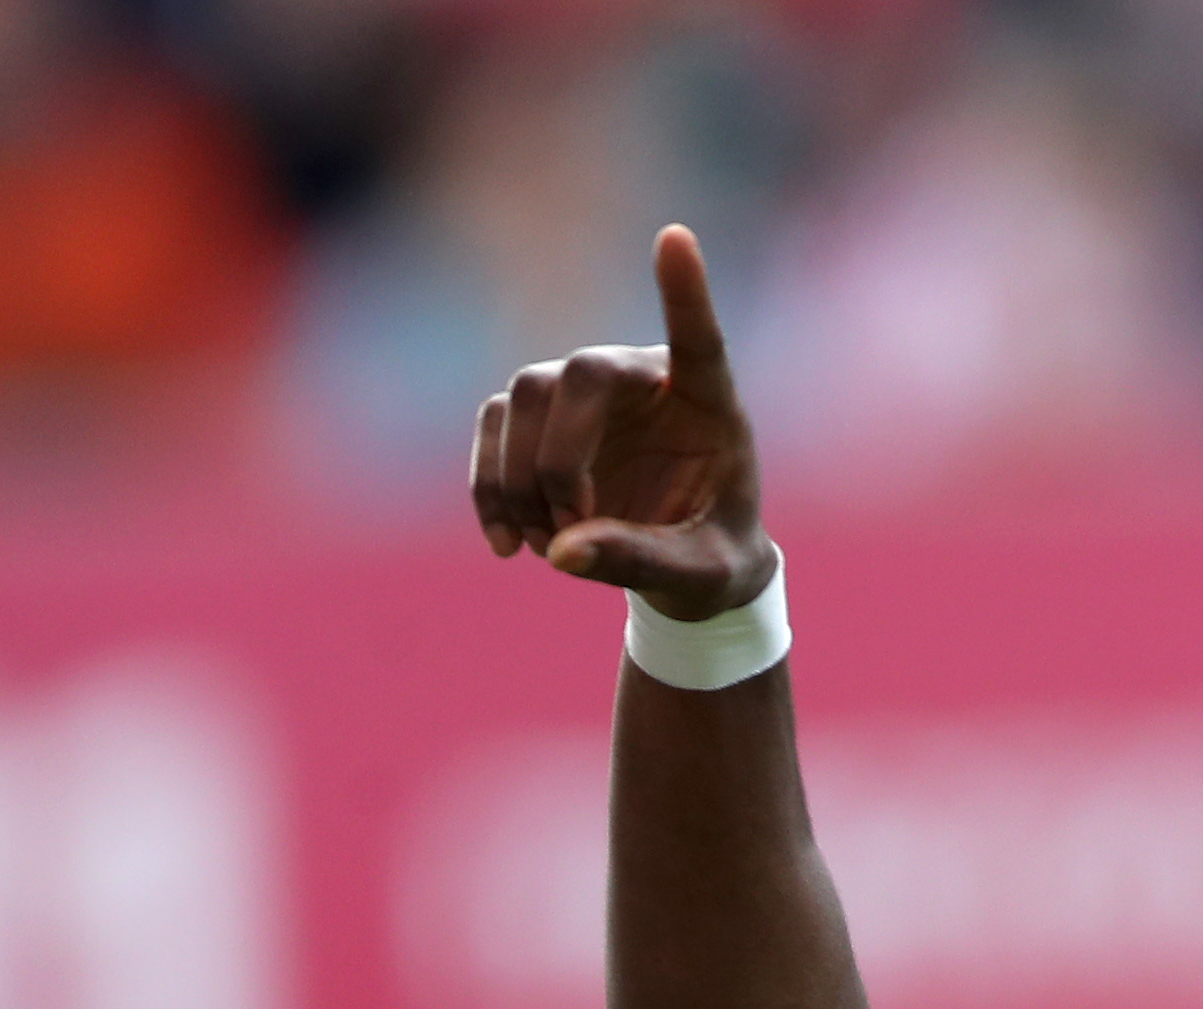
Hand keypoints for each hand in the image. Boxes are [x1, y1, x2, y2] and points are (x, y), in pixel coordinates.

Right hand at [469, 226, 776, 622]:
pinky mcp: (540, 417)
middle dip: (559, 460)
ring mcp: (584, 392)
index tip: (676, 239)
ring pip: (524, 396)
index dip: (685, 291)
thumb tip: (561, 550)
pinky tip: (509, 545)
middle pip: (577, 375)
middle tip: (571, 530)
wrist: (684, 567)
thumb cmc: (713, 558)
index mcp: (709, 403)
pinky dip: (489, 487)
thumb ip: (643, 561)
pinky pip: (493, 427)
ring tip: (549, 547)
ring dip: (520, 479)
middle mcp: (642, 378)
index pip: (698, 337)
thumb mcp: (701, 576)